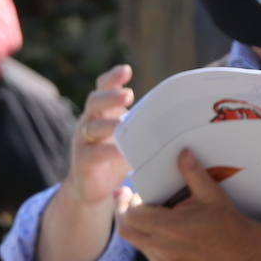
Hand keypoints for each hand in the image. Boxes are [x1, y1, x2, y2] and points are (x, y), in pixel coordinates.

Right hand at [63, 64, 134, 207]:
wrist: (93, 190)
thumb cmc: (115, 158)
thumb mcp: (128, 136)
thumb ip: (141, 123)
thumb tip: (177, 112)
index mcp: (101, 112)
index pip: (103, 88)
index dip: (112, 78)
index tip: (127, 70)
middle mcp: (89, 122)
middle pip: (94, 102)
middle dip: (110, 96)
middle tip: (128, 95)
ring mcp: (83, 141)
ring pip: (91, 127)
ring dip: (108, 124)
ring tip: (122, 123)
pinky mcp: (82, 161)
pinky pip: (94, 153)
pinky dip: (109, 152)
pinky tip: (122, 153)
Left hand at [116, 148, 260, 260]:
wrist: (240, 253)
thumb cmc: (226, 222)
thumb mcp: (211, 194)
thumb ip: (193, 173)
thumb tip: (182, 152)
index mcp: (172, 228)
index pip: (132, 216)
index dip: (128, 202)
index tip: (133, 190)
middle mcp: (163, 247)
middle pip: (126, 231)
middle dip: (123, 211)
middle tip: (128, 196)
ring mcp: (164, 259)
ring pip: (134, 241)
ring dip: (133, 223)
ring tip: (143, 207)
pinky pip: (144, 249)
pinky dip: (142, 234)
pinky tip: (153, 222)